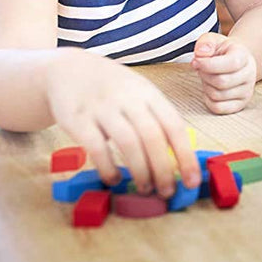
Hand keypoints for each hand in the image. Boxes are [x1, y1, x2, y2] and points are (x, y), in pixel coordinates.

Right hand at [46, 50, 199, 197]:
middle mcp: (128, 98)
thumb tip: (178, 159)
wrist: (68, 70)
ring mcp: (102, 107)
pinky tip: (114, 180)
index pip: (174, 126)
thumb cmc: (112, 88)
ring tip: (146, 188)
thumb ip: (157, 119)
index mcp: (149, 93)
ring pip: (128, 143)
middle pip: (153, 137)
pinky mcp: (78, 119)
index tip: (193, 181)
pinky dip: (108, 168)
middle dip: (163, 169)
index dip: (185, 156)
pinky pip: (96, 147)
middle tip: (168, 192)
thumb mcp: (139, 93)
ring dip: (140, 171)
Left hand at [192, 32, 256, 114]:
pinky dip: (208, 99)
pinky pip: (218, 107)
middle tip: (201, 69)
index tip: (196, 61)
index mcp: (244, 56)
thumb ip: (205, 42)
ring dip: (206, 87)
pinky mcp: (240, 104)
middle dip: (205, 76)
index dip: (208, 64)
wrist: (235, 62)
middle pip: (221, 82)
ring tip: (208, 77)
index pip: (230, 63)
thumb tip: (201, 53)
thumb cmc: (222, 52)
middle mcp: (250, 74)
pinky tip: (210, 88)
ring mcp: (247, 91)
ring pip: (218, 96)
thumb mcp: (213, 40)